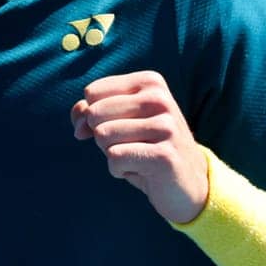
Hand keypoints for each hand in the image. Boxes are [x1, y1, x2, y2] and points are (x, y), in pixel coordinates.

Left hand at [71, 70, 209, 223]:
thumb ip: (90, 112)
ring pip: (103, 136)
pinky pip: (115, 159)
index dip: (90, 116)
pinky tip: (142, 171)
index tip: (113, 127)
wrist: (187, 183)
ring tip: (137, 157)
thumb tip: (79, 124)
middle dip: (101, 137)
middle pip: (95, 114)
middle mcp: (160, 99)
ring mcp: (166, 127)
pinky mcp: (164, 156)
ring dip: (112, 155)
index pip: (92, 93)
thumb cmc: (146, 148)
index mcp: (150, 82)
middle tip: (129, 145)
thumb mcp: (119, 123)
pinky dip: (119, 170)